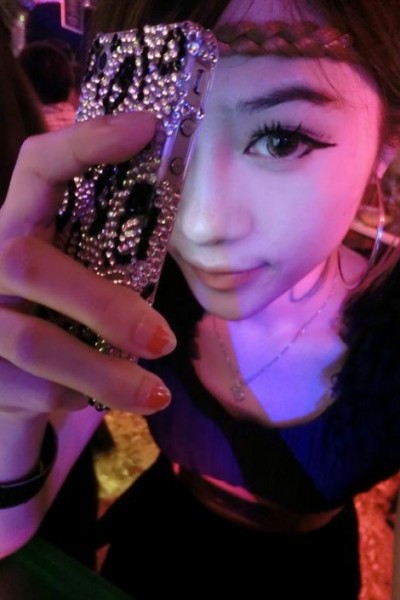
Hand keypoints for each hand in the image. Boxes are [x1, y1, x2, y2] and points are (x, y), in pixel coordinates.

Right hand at [0, 112, 175, 417]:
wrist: (6, 384)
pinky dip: (80, 397)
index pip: (38, 165)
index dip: (84, 141)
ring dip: (106, 374)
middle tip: (165, 341)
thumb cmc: (56, 320)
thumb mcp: (79, 280)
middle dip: (107, 308)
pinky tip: (96, 397)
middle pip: (32, 267)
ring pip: (38, 344)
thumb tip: (171, 250)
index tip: (144, 127)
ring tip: (154, 394)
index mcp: (18, 225)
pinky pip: (38, 389)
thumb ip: (106, 263)